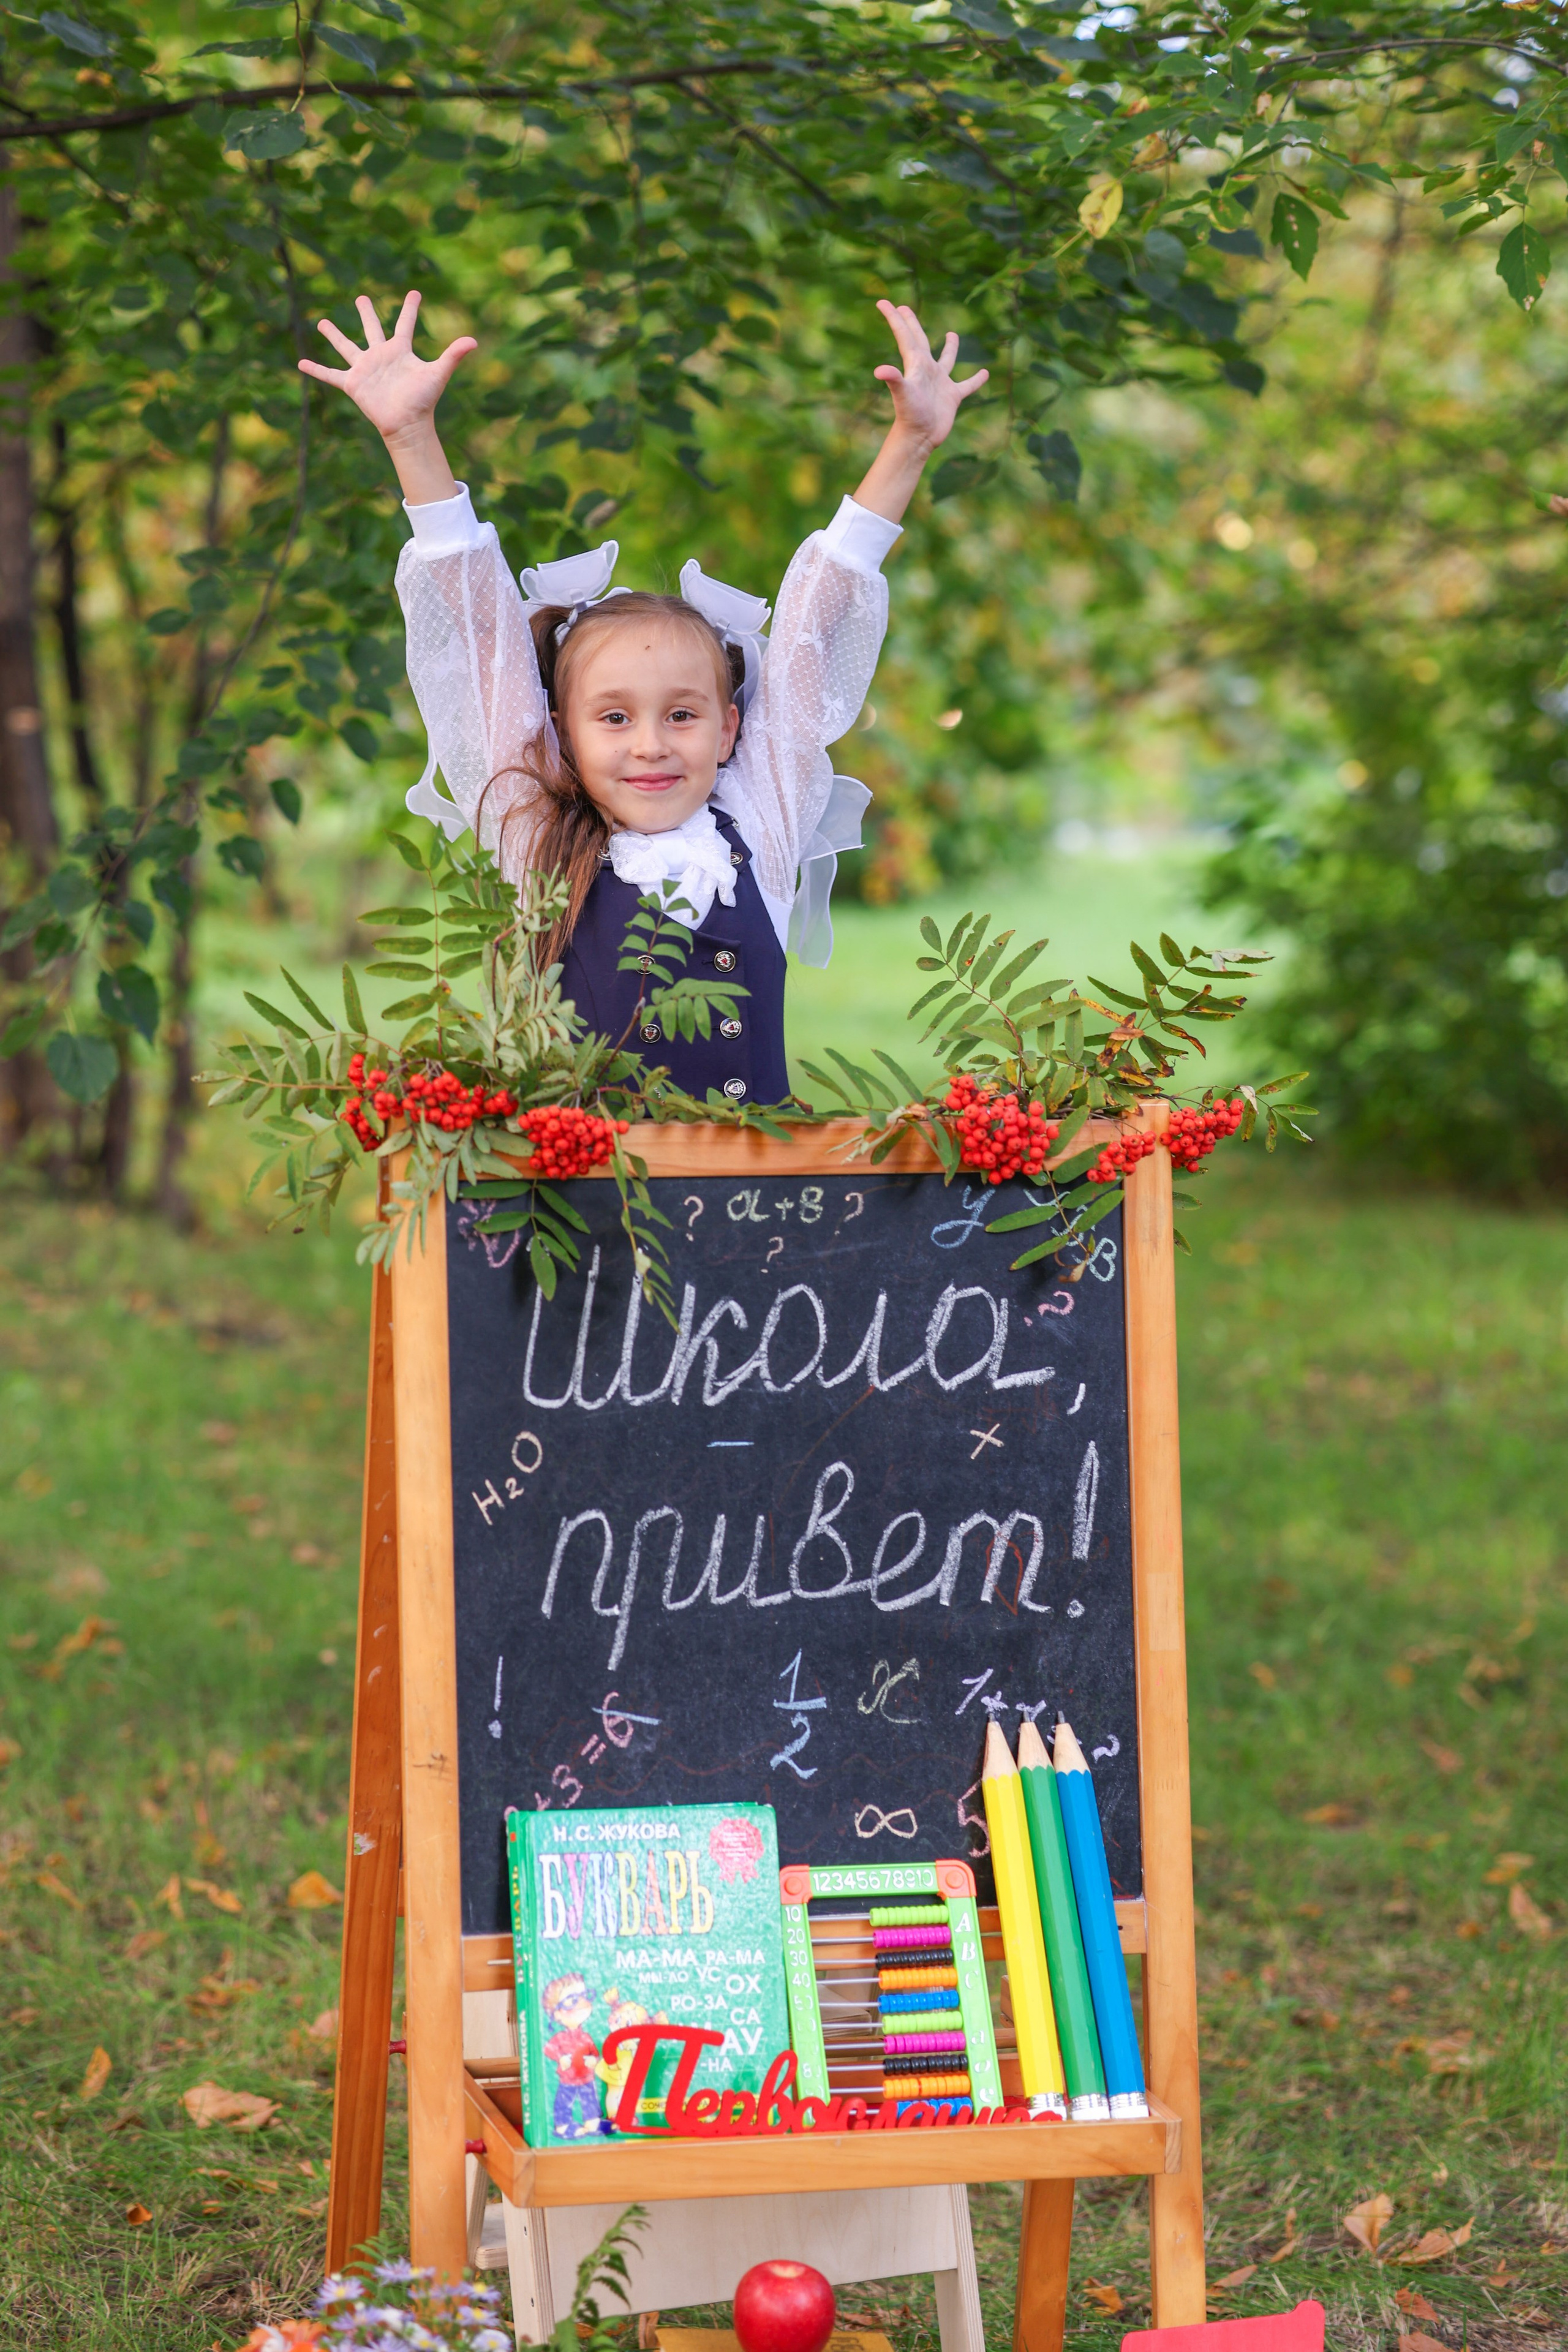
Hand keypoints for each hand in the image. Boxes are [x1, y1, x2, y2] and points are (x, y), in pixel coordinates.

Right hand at [297, 290, 474, 446]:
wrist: (407, 425)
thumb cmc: (423, 400)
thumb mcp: (438, 374)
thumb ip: (453, 355)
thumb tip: (474, 340)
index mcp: (400, 351)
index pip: (405, 323)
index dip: (410, 308)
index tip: (415, 293)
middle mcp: (381, 356)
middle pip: (372, 329)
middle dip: (367, 313)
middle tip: (361, 297)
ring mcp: (365, 369)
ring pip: (346, 346)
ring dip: (334, 335)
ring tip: (321, 321)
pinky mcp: (353, 383)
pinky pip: (330, 374)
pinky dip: (316, 369)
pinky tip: (300, 363)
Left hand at [873, 299, 988, 452]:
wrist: (920, 438)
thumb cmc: (910, 416)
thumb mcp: (903, 394)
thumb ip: (893, 379)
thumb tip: (879, 370)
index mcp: (916, 364)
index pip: (904, 336)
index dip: (895, 318)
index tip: (882, 301)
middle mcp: (927, 370)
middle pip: (920, 340)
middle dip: (911, 324)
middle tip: (904, 308)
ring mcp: (940, 383)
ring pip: (947, 359)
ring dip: (950, 347)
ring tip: (952, 333)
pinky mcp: (953, 397)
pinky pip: (967, 385)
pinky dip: (976, 380)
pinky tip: (985, 373)